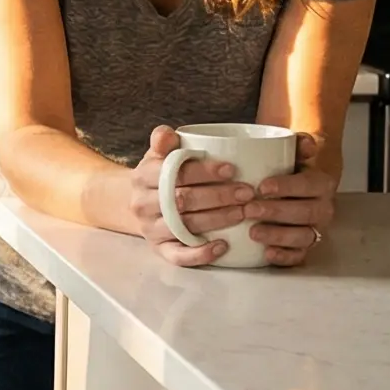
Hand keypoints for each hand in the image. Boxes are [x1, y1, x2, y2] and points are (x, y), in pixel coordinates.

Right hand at [123, 125, 257, 267]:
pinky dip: (201, 254)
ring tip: (244, 213)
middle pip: (182, 201)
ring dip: (217, 220)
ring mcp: (150, 229)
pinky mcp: (159, 249)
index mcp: (142, 176)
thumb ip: (164, 141)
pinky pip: (178, 256)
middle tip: (247, 192)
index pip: (174, 173)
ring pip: (184, 226)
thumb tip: (167, 133)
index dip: (204, 171)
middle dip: (218, 196)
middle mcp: (142, 204)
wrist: (142, 204)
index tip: (232, 169)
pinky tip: (223, 246)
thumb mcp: (159, 155)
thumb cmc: (161, 175)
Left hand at [237, 133, 336, 267]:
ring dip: (279, 236)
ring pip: (303, 237)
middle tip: (249, 209)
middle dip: (277, 212)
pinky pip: (300, 257)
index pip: (309, 185)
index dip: (287, 187)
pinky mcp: (304, 247)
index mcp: (322, 183)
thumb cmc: (288, 169)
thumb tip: (308, 145)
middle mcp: (323, 208)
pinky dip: (285, 257)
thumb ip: (299, 144)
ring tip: (253, 232)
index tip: (262, 186)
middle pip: (306, 213)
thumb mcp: (293, 153)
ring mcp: (315, 229)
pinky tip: (267, 253)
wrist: (295, 186)